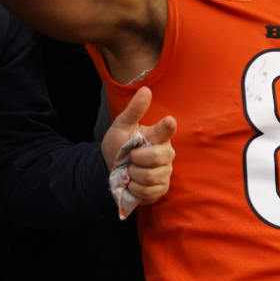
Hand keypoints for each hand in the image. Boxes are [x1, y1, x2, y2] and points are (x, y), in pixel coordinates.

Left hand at [102, 87, 176, 218]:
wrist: (110, 171)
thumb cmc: (119, 146)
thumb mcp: (121, 127)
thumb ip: (134, 110)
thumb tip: (146, 89)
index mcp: (158, 136)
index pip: (166, 130)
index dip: (167, 126)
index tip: (169, 121)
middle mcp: (166, 153)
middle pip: (157, 157)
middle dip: (136, 159)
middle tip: (130, 158)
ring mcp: (166, 171)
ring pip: (152, 176)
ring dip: (134, 175)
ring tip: (130, 171)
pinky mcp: (162, 188)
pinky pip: (150, 191)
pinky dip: (136, 188)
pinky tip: (133, 183)